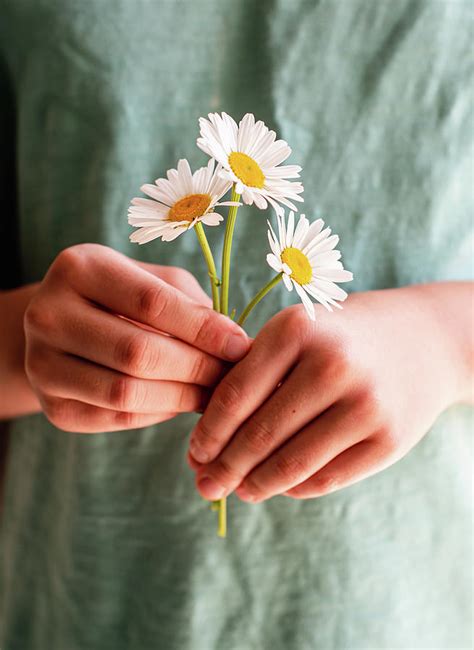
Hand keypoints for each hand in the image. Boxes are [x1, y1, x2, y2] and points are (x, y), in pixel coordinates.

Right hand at [24, 244, 249, 432]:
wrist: (62, 327)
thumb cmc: (122, 297)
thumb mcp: (152, 281)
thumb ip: (190, 305)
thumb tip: (235, 345)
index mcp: (78, 268)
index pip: (150, 303)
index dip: (202, 328)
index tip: (240, 345)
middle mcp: (47, 314)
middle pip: (137, 353)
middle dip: (196, 368)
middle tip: (230, 375)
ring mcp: (42, 365)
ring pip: (126, 393)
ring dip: (181, 398)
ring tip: (213, 393)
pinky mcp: (53, 406)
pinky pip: (117, 419)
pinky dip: (159, 414)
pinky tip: (181, 403)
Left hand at [188, 283, 472, 501]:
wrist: (423, 339)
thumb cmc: (341, 336)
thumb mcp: (298, 331)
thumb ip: (254, 373)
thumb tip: (208, 440)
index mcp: (297, 330)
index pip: (235, 396)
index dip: (208, 433)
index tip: (194, 454)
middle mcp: (332, 365)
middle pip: (259, 435)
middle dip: (223, 468)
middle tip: (205, 485)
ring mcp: (366, 404)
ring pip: (291, 464)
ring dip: (256, 485)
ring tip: (239, 491)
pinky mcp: (389, 439)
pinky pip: (326, 479)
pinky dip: (294, 488)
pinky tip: (279, 486)